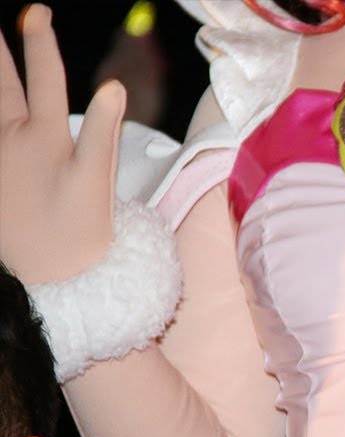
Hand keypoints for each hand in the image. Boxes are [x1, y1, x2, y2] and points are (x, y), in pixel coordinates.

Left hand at [0, 4, 123, 283]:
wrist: (36, 280)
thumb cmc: (74, 236)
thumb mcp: (96, 186)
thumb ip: (102, 132)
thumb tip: (111, 86)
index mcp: (45, 137)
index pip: (44, 76)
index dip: (41, 41)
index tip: (37, 12)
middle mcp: (10, 138)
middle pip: (1, 82)